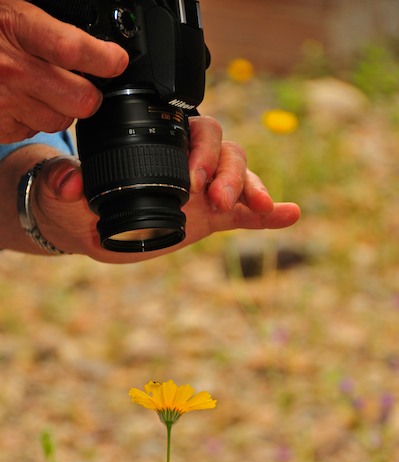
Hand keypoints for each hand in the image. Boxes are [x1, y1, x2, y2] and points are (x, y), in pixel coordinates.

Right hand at [0, 0, 127, 141]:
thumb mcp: (5, 5)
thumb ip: (39, 19)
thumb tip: (77, 39)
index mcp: (14, 27)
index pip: (73, 49)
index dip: (104, 58)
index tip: (116, 60)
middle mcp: (12, 71)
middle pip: (80, 100)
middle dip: (90, 93)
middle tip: (88, 81)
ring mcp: (4, 103)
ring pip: (60, 121)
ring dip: (63, 109)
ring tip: (49, 88)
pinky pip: (33, 131)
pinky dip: (36, 119)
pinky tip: (24, 99)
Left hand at [27, 116, 299, 262]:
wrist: (89, 229)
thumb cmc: (77, 203)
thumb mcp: (65, 193)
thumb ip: (65, 183)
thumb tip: (73, 181)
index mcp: (160, 147)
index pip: (194, 131)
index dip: (202, 149)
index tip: (194, 178)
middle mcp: (188, 162)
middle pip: (226, 151)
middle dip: (228, 172)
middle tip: (215, 199)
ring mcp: (203, 189)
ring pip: (240, 177)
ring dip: (251, 190)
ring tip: (259, 209)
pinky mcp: (211, 217)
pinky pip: (245, 213)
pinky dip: (268, 214)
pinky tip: (290, 215)